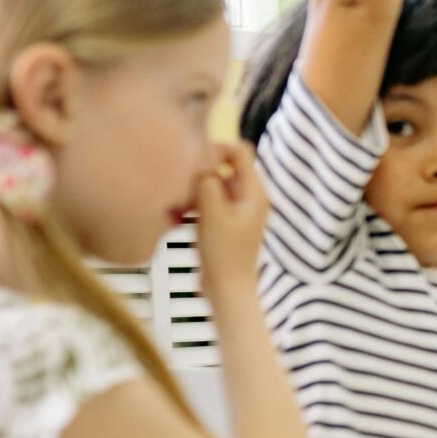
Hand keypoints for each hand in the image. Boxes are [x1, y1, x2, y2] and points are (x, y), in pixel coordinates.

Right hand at [192, 142, 270, 291]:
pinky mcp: (227, 222)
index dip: (218, 148)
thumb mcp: (212, 213)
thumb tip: (200, 160)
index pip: (241, 151)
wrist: (228, 289)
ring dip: (198, 187)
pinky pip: (212, 201)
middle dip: (204, 169)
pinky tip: (182, 213)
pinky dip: (198, 202)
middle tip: (183, 181)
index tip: (195, 160)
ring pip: (216, 184)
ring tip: (181, 200)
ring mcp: (239, 210)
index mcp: (254, 191)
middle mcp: (251, 196)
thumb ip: (207, 182)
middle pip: (227, 166)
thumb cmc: (224, 254)